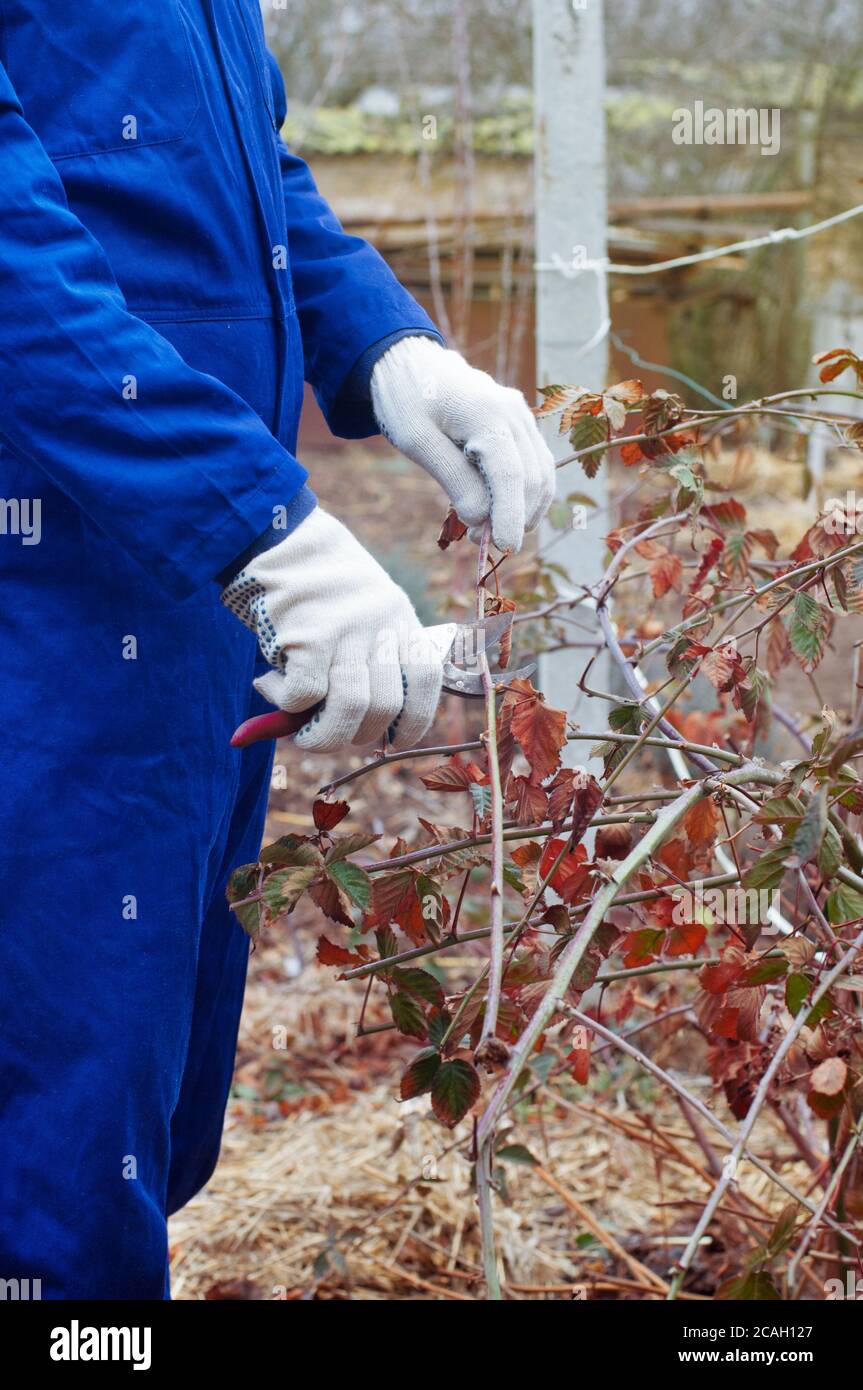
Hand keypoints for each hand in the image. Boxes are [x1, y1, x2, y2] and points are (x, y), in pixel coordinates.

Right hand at [221, 507, 443, 752]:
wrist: (277, 537)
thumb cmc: (317, 585)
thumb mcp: (358, 612)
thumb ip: (363, 662)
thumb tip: (350, 731)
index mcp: (400, 617)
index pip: (426, 680)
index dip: (416, 721)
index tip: (396, 741)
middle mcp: (379, 624)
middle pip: (386, 707)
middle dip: (357, 735)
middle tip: (329, 732)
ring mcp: (345, 630)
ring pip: (350, 710)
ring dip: (322, 735)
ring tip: (301, 730)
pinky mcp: (307, 636)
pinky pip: (303, 696)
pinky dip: (283, 702)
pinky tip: (268, 685)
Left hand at [371, 336, 555, 552]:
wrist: (410, 362)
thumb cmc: (407, 400)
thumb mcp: (417, 442)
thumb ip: (453, 479)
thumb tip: (480, 518)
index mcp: (488, 413)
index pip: (511, 475)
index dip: (511, 516)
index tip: (504, 548)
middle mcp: (514, 413)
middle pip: (532, 478)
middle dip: (515, 517)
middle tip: (481, 542)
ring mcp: (522, 417)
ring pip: (541, 474)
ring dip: (524, 510)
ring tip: (490, 531)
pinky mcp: (520, 425)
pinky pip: (535, 465)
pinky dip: (525, 494)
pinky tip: (501, 511)